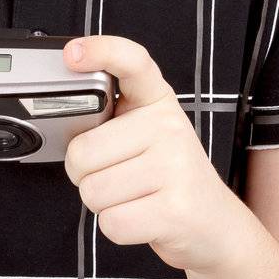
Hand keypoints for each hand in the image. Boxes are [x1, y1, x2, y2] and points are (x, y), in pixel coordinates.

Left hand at [60, 35, 243, 271]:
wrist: (216, 226)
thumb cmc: (168, 179)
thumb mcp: (147, 137)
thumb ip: (111, 124)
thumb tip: (63, 124)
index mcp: (157, 101)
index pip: (132, 62)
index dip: (100, 51)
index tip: (72, 53)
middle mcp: (169, 125)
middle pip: (82, 152)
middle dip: (86, 175)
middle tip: (119, 177)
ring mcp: (175, 165)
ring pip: (93, 191)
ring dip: (103, 204)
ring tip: (135, 197)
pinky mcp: (175, 209)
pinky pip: (111, 222)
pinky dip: (118, 228)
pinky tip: (143, 217)